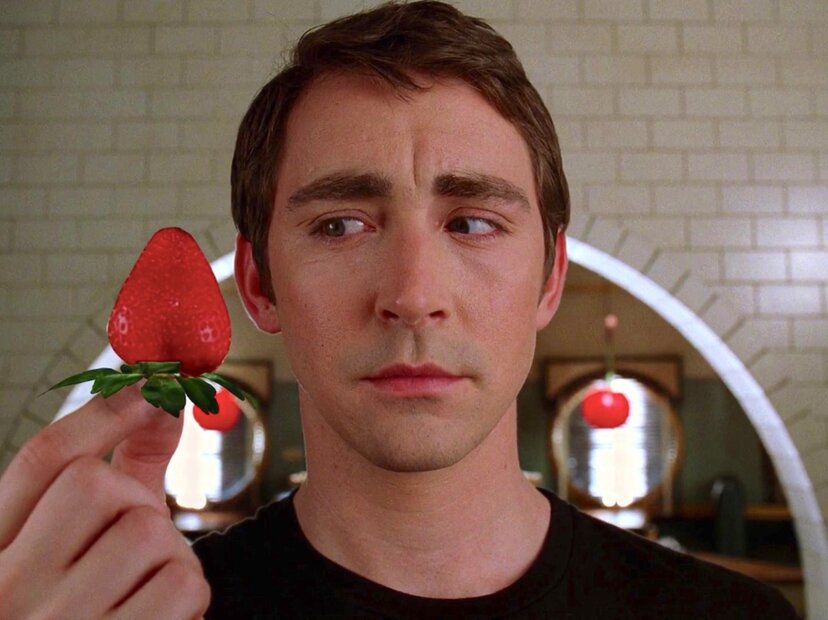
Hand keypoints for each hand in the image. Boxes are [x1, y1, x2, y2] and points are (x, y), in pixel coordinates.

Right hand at [0, 386, 209, 618]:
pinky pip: (181, 586)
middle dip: (133, 500)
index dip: (103, 413)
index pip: (41, 461)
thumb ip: (121, 472)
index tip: (153, 386)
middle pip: (94, 485)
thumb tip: (164, 400)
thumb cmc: (82, 610)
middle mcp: (7, 591)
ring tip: (145, 587)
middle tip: (134, 539)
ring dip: (169, 553)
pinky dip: (189, 595)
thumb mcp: (81, 544)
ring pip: (147, 532)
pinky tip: (162, 616)